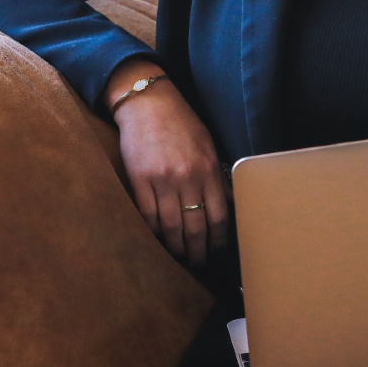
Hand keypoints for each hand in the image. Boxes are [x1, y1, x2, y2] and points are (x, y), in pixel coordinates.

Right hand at [105, 61, 229, 264]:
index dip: (218, 239)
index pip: (218, 215)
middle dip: (197, 250)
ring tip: (178, 258)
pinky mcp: (140, 179)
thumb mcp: (207, 144)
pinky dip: (153, 232)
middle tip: (198, 264)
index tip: (217, 250)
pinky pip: (148, 215)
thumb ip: (216, 174)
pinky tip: (157, 240)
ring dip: (175, 247)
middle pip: (195, 227)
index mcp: (207, 168)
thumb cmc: (180, 122)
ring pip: (171, 226)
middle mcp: (187, 177)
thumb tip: (227, 204)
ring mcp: (163, 179)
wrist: (148, 102)